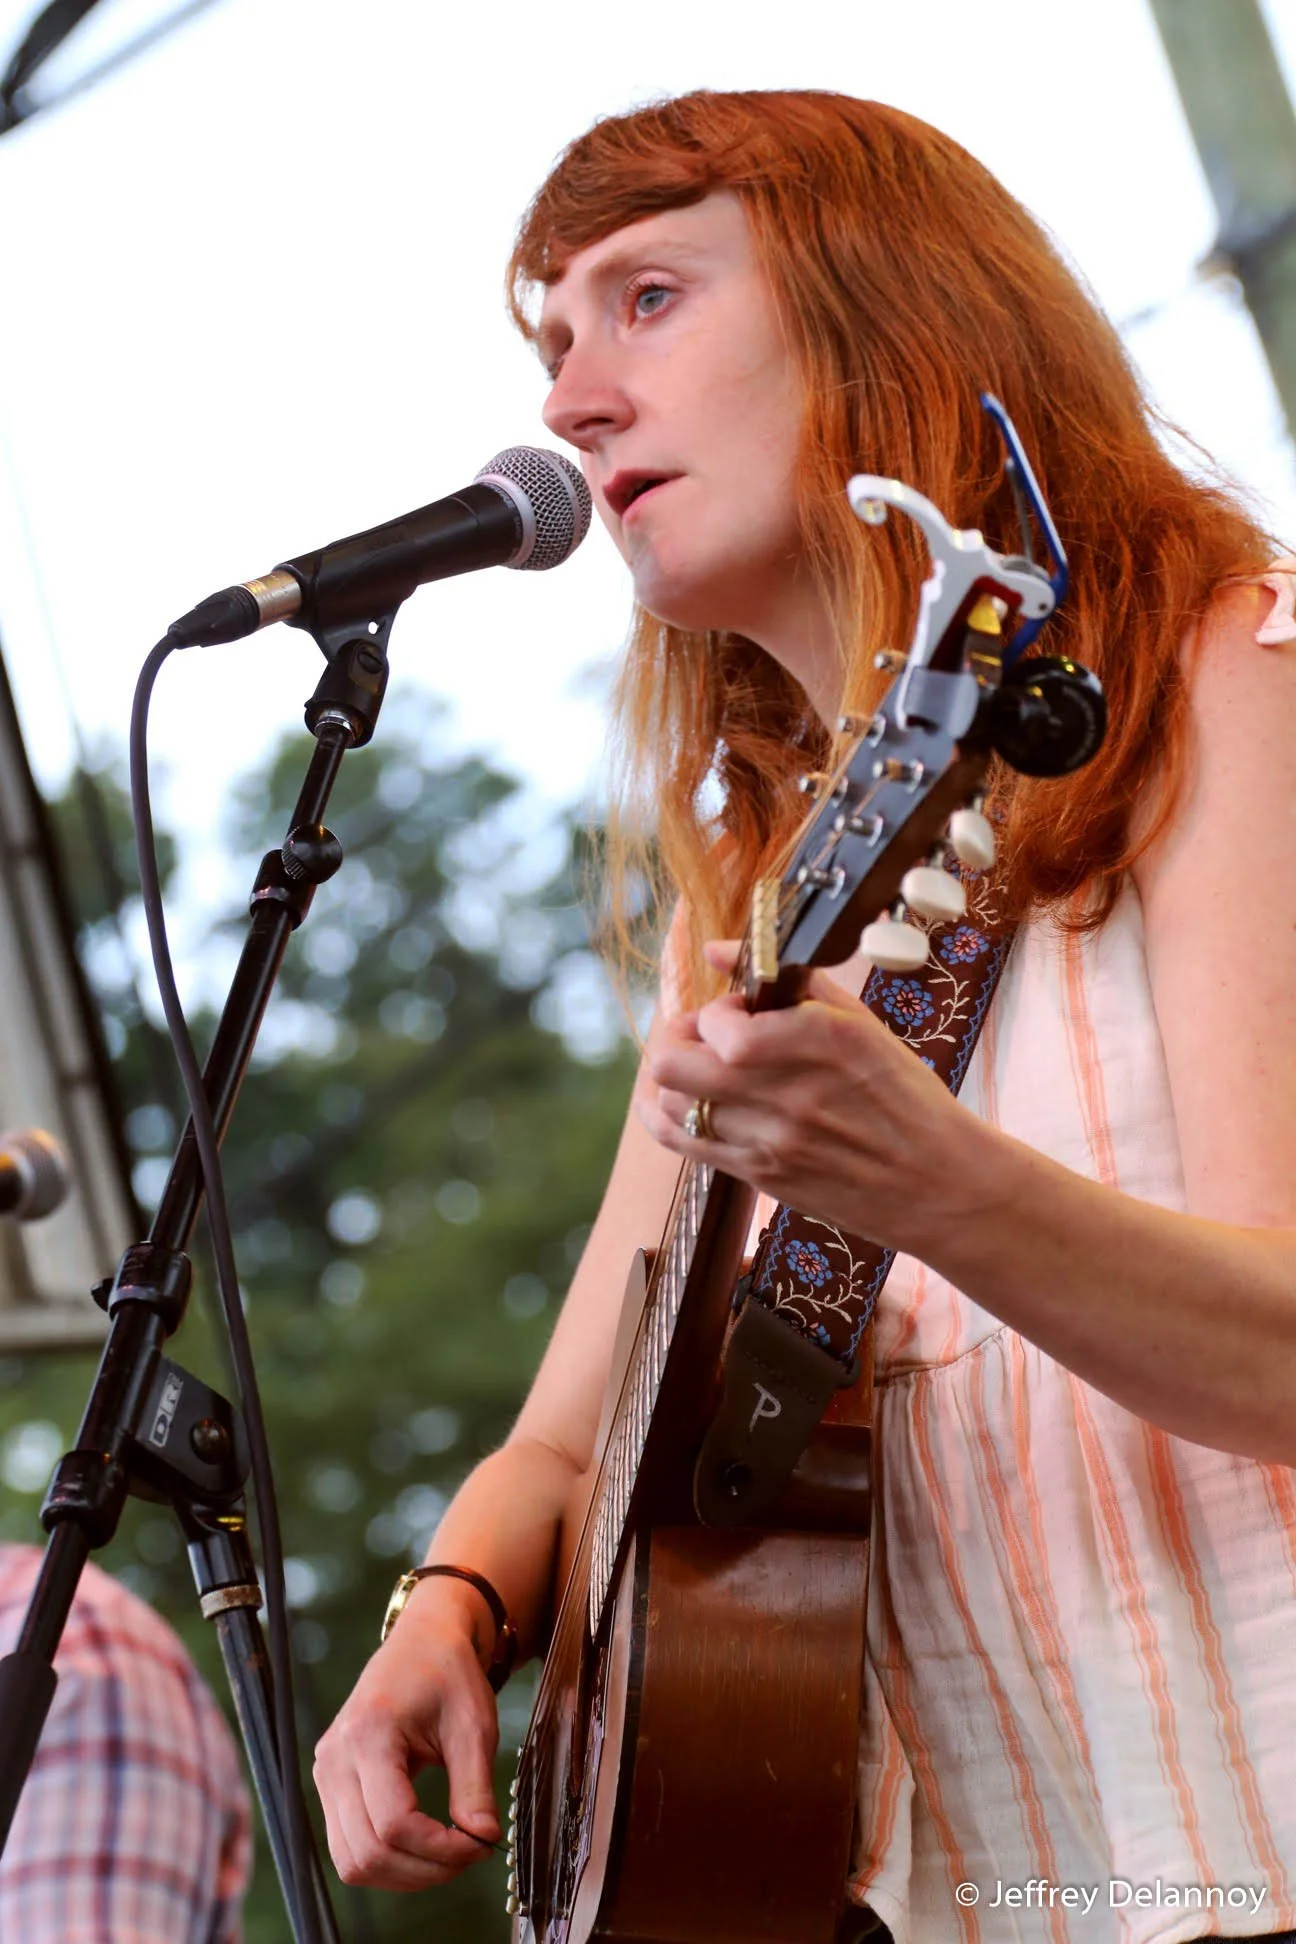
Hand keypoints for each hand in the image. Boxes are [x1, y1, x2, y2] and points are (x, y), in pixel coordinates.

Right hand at [313, 1578, 500, 1890]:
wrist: (422, 1641)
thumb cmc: (448, 1674)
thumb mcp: (473, 1724)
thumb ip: (475, 1787)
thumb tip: (483, 1840)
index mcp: (368, 1734)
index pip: (394, 1824)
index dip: (440, 1849)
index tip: (481, 1844)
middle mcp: (334, 1758)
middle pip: (368, 1852)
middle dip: (426, 1869)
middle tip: (472, 1853)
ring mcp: (326, 1773)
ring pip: (352, 1861)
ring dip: (404, 1874)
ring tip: (450, 1855)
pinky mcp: (330, 1785)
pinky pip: (349, 1846)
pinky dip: (387, 1860)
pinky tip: (424, 1846)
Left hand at [637, 941, 986, 1254]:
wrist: (938, 1185)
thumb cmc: (906, 1098)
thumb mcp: (864, 1025)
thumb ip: (791, 981)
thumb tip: (718, 949)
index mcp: (822, 1042)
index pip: (720, 1025)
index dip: (718, 1011)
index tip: (740, 1011)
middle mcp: (789, 1093)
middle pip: (673, 1064)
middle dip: (680, 1039)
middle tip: (705, 1037)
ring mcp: (770, 1141)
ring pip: (671, 1103)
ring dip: (679, 1078)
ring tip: (708, 1072)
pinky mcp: (760, 1177)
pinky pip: (681, 1144)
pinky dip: (671, 1117)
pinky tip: (689, 1104)